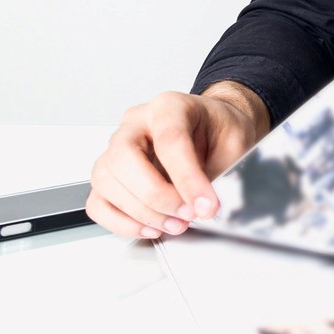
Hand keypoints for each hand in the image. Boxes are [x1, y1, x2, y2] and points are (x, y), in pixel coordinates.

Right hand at [87, 81, 270, 238]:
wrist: (212, 128)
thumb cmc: (219, 129)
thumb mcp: (235, 142)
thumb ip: (222, 172)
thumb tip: (206, 206)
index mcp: (169, 106)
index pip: (169, 139)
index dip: (187, 178)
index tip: (205, 205)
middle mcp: (136, 123)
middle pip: (124, 157)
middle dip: (156, 195)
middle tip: (187, 215)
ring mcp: (116, 148)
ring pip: (106, 180)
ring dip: (140, 212)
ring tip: (175, 224)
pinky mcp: (110, 175)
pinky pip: (98, 202)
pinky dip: (121, 222)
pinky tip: (150, 227)